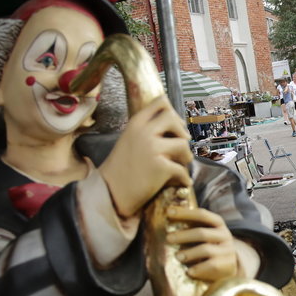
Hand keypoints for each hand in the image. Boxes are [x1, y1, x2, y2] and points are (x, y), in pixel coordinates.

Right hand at [100, 95, 191, 218]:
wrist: (109, 194)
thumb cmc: (121, 169)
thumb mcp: (129, 140)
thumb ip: (147, 130)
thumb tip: (176, 125)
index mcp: (136, 123)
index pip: (160, 102)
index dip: (173, 112)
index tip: (176, 125)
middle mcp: (144, 132)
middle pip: (173, 117)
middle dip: (182, 131)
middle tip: (181, 144)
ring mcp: (152, 149)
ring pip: (183, 144)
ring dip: (186, 156)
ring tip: (181, 164)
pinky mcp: (160, 167)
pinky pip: (182, 169)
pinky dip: (184, 178)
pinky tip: (182, 182)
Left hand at [164, 206, 238, 280]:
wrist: (229, 266)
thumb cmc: (211, 246)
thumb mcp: (206, 234)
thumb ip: (192, 227)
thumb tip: (168, 219)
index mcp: (217, 224)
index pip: (202, 215)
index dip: (185, 213)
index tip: (168, 212)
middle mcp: (224, 235)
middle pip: (202, 233)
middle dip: (183, 235)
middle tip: (168, 238)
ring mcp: (227, 251)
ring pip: (206, 249)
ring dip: (189, 253)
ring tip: (177, 257)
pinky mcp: (228, 265)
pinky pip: (211, 266)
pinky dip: (198, 268)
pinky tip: (189, 272)